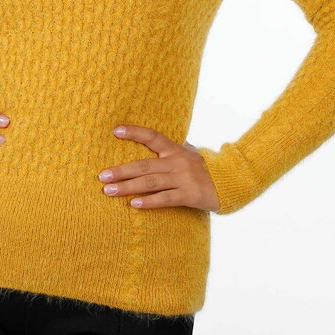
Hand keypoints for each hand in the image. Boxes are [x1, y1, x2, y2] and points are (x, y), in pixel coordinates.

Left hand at [97, 125, 220, 212]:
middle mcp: (177, 162)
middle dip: (121, 170)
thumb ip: (171, 150)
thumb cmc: (205, 168)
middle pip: (144, 165)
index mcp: (176, 149)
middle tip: (101, 176)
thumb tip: (151, 143)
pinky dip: (149, 202)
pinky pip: (165, 199)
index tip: (116, 131)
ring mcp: (183, 178)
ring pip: (150, 183)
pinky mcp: (189, 195)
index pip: (152, 136)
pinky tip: (133, 204)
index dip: (134, 132)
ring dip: (127, 187)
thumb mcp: (190, 153)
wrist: (232, 181)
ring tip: (109, 191)